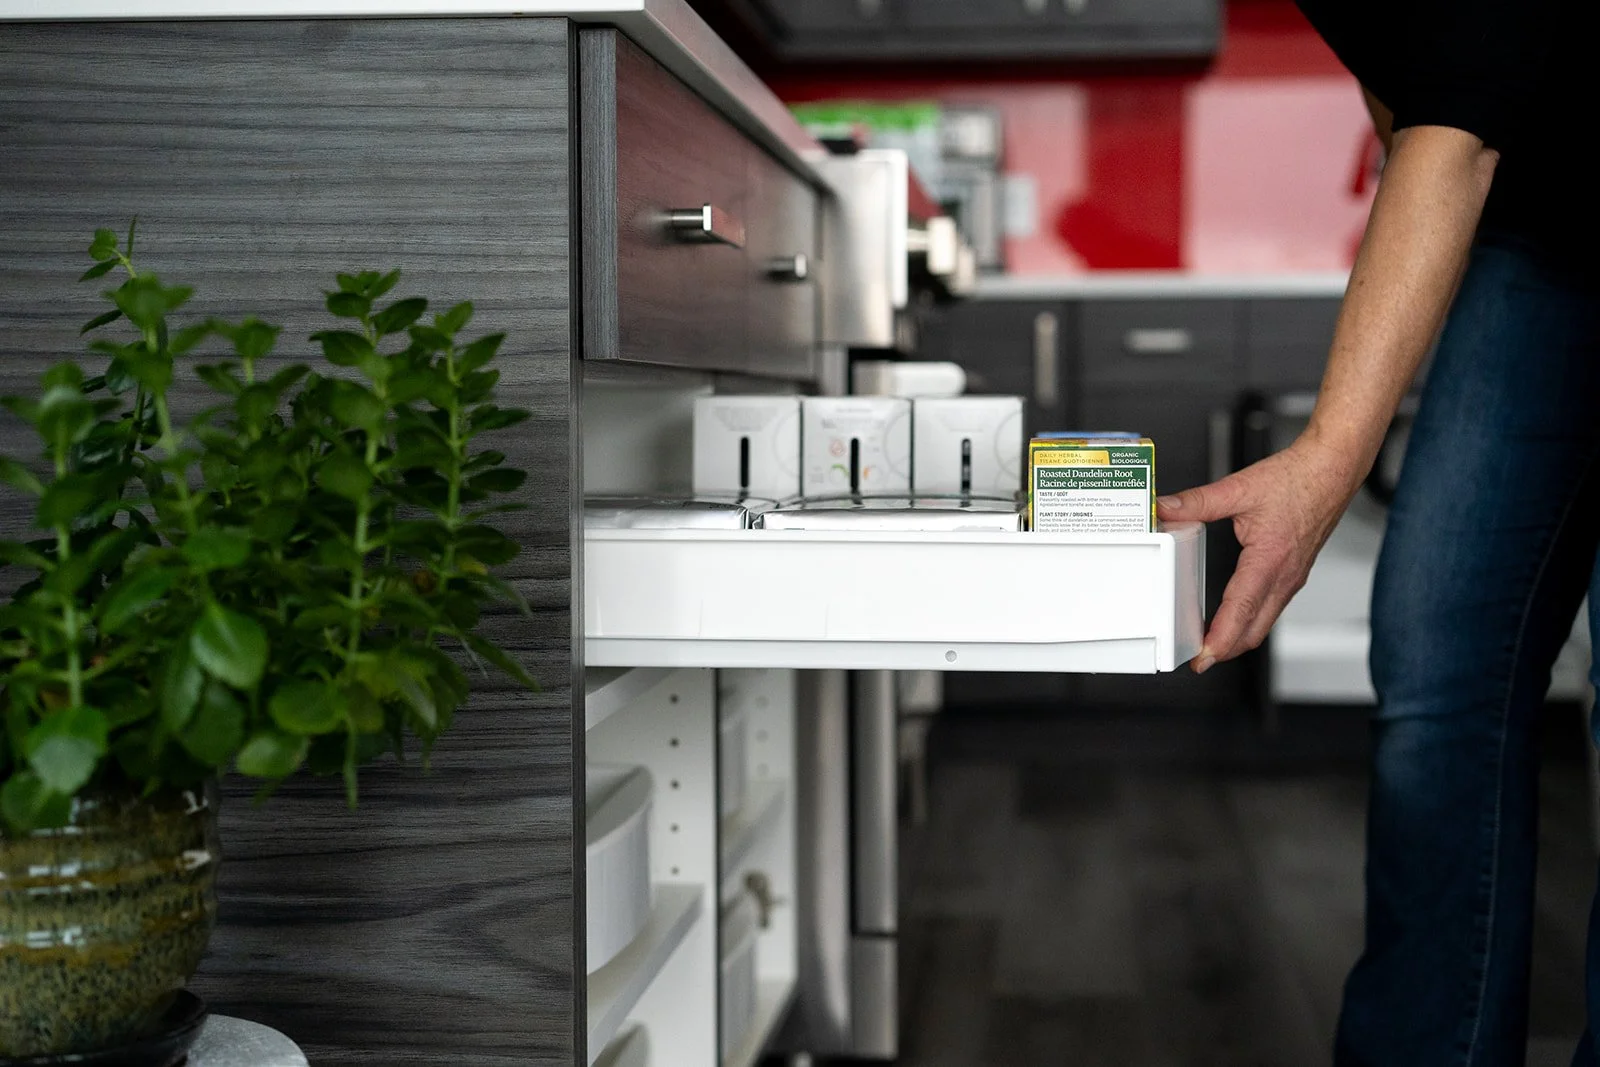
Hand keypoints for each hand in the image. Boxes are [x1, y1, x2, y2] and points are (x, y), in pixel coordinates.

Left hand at [1156, 435, 1363, 672]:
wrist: (1334, 468)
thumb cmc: (1299, 478)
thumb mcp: (1239, 488)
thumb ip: (1197, 502)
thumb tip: (1166, 509)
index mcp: (1269, 560)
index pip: (1239, 612)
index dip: (1219, 640)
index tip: (1202, 658)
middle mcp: (1284, 575)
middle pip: (1253, 630)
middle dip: (1226, 650)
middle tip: (1199, 659)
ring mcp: (1293, 577)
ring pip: (1264, 622)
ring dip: (1239, 637)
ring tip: (1211, 643)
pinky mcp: (1295, 572)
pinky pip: (1272, 607)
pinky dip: (1251, 620)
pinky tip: (1235, 614)